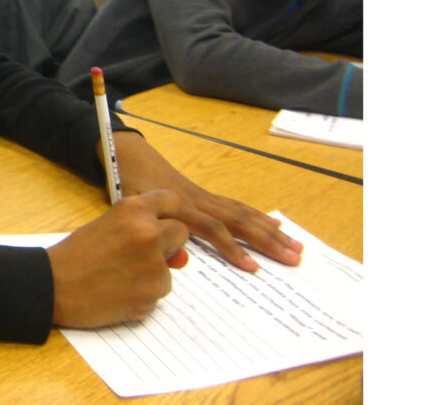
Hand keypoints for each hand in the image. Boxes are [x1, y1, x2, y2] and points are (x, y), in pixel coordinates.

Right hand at [46, 190, 189, 327]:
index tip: (162, 222)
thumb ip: (142, 232)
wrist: (52, 286)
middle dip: (167, 243)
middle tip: (138, 254)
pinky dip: (143, 294)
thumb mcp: (107, 228)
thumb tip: (180, 258)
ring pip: (170, 269)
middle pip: (180, 233)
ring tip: (120, 277)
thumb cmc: (74, 255)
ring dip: (153, 274)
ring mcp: (153, 265)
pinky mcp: (151, 293)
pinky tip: (119, 292)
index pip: (172, 202)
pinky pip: (159, 293)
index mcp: (134, 210)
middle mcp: (149, 233)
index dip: (168, 214)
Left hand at [107, 131, 303, 271]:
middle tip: (294, 258)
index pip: (214, 230)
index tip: (254, 268)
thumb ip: (151, 232)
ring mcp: (203, 196)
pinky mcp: (204, 194)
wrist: (127, 153)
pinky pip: (235, 206)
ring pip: (242, 213)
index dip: (233, 249)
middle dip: (267, 241)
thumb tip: (177, 257)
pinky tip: (273, 223)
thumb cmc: (125, 182)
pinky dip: (256, 215)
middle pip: (239, 221)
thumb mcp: (131, 210)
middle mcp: (198, 200)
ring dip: (269, 230)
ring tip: (294, 244)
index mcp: (181, 206)